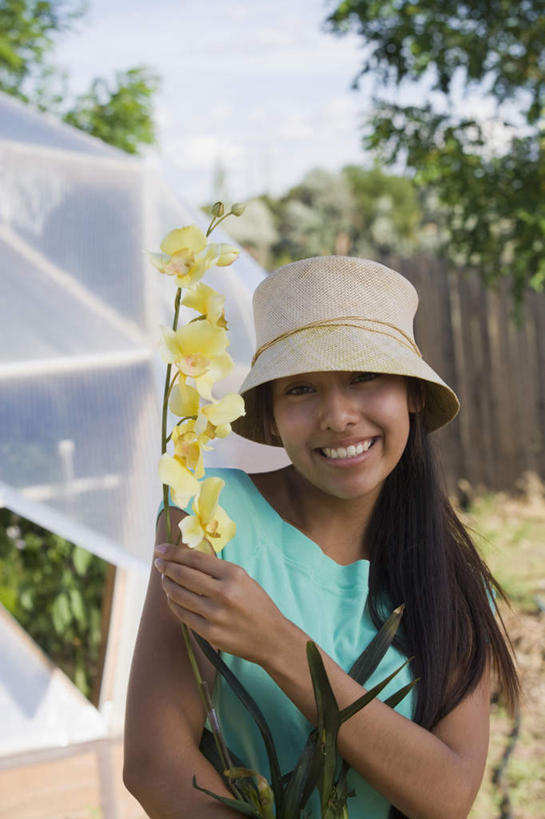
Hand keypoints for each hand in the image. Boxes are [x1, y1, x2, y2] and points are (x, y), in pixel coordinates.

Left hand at [154, 543, 285, 664]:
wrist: (271, 638)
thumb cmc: (257, 604)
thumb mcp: (243, 579)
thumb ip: (217, 569)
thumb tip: (189, 556)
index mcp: (233, 575)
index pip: (195, 559)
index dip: (174, 552)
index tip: (161, 549)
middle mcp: (223, 593)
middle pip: (183, 575)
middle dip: (166, 566)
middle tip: (158, 562)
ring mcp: (215, 614)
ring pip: (179, 595)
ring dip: (167, 584)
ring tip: (164, 579)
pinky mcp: (209, 633)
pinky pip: (183, 614)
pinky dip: (174, 603)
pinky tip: (172, 597)